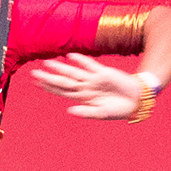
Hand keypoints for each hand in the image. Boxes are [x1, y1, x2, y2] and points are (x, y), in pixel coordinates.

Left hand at [29, 53, 152, 119]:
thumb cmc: (119, 109)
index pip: (63, 91)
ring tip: (47, 63)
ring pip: (73, 72)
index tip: (37, 83)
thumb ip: (86, 112)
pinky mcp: (104, 73)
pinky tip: (70, 56)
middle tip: (34, 73)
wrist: (136, 100)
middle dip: (49, 77)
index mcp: (84, 98)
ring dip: (60, 68)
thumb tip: (69, 110)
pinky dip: (81, 61)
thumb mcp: (102, 113)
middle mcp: (86, 87)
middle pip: (64, 81)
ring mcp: (94, 79)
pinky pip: (90, 65)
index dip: (50, 87)